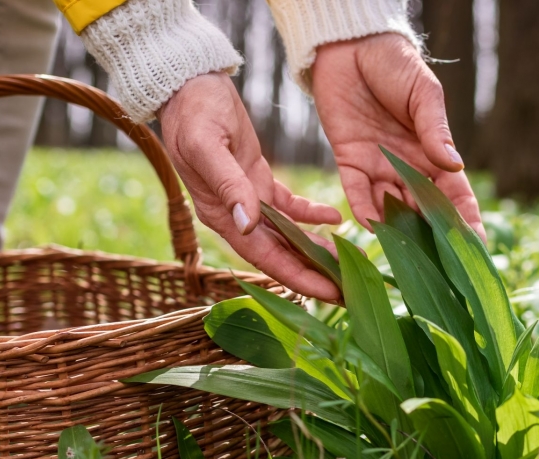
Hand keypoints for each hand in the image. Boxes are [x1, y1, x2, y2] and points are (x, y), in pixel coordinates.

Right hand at [158, 72, 342, 300]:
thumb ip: (229, 185)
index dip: (297, 278)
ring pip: (288, 235)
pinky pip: (289, 207)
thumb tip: (247, 224)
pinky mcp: (258, 180)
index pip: (264, 257)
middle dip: (314, 274)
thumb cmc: (192, 113)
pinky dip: (312, 215)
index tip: (328, 293)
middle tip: (351, 290)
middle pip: (280, 254)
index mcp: (220, 214)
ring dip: (317, 249)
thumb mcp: (208, 145)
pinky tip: (336, 218)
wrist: (187, 85)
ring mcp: (248, 199)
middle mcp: (235, 215)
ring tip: (350, 261)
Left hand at [311, 34, 485, 239]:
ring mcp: (379, 167)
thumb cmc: (394, 65)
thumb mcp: (422, 94)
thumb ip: (434, 131)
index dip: (466, 223)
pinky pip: (358, 192)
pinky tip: (371, 226)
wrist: (350, 47)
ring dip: (399, 231)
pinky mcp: (349, 162)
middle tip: (442, 270)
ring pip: (391, 208)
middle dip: (433, 240)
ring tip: (408, 258)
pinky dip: (364, 209)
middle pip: (423, 211)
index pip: (454, 196)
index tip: (477, 250)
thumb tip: (454, 166)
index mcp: (433, 152)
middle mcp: (407, 167)